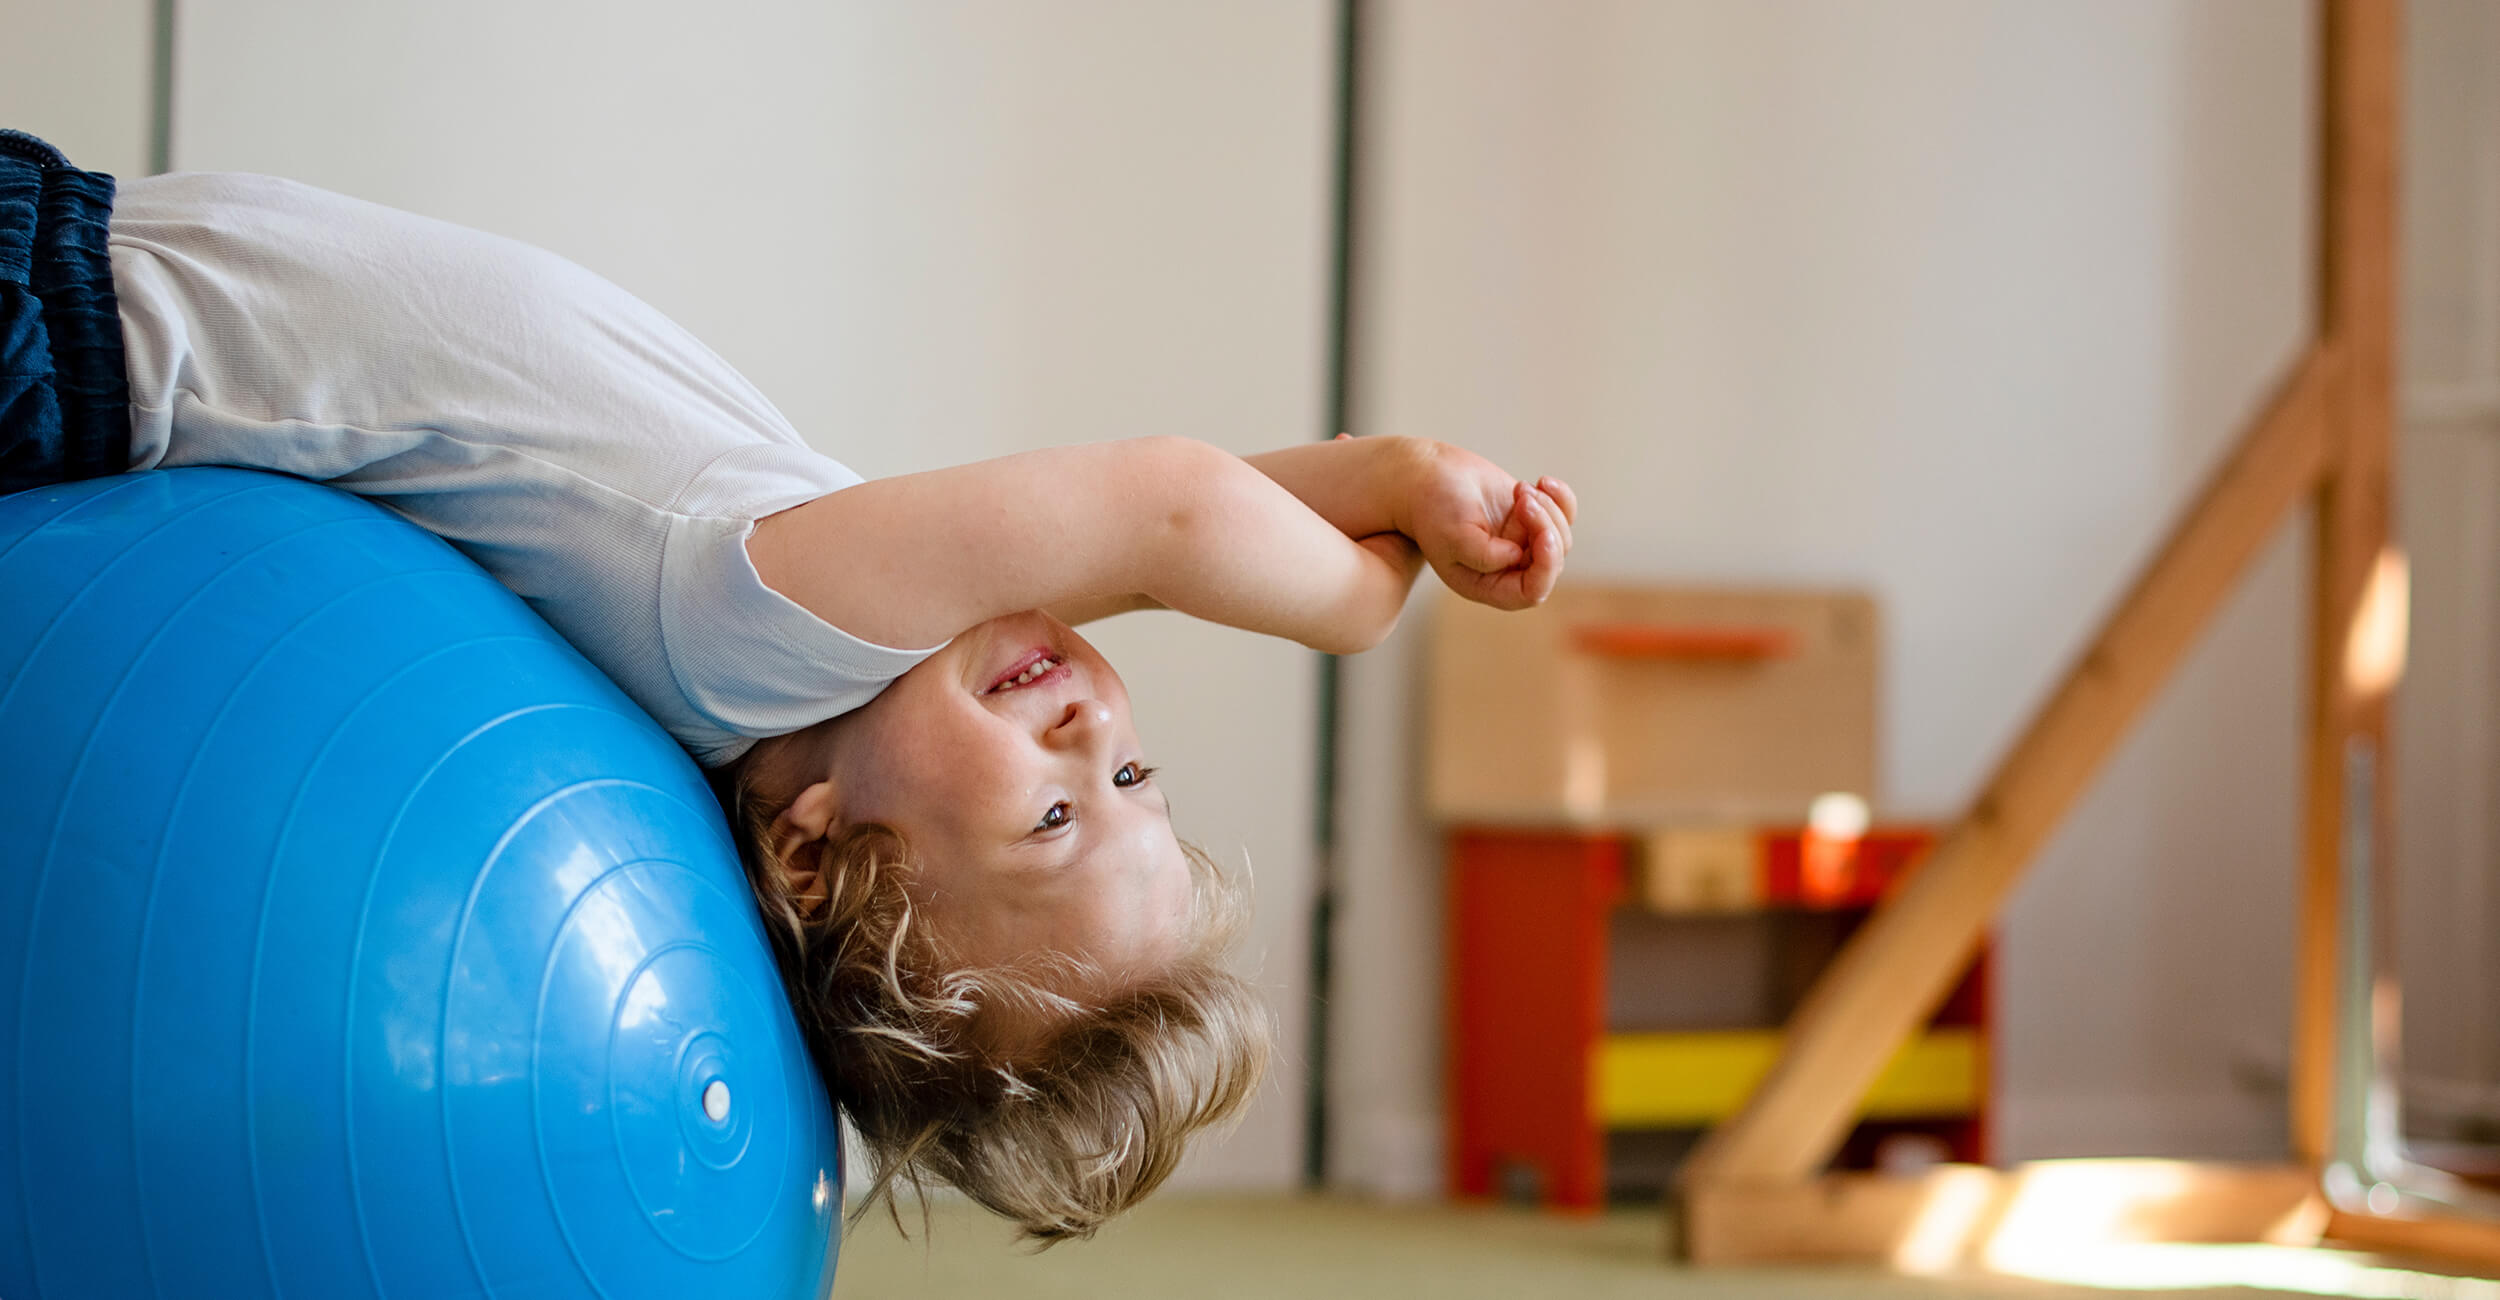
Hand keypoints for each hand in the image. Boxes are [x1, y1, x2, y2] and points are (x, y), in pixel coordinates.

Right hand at [1391, 438, 1575, 610]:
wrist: (1427, 476)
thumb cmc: (1433, 507)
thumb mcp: (1453, 535)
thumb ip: (1484, 556)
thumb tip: (1518, 557)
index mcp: (1487, 584)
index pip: (1531, 591)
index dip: (1546, 568)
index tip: (1544, 535)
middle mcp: (1508, 569)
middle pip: (1552, 561)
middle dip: (1546, 526)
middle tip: (1523, 497)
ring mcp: (1522, 543)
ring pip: (1560, 536)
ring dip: (1548, 508)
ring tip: (1520, 488)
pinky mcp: (1530, 519)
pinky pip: (1564, 515)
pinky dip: (1561, 497)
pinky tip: (1542, 481)